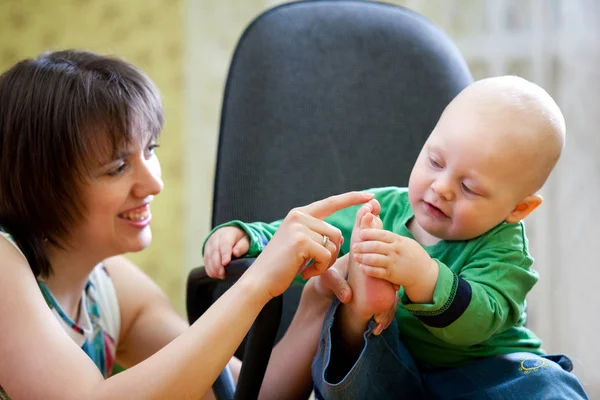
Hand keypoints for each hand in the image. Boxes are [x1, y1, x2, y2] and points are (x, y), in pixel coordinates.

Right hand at [203, 226, 249, 278]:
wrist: (230, 233)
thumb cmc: (239, 239)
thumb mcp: (245, 241)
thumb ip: (241, 247)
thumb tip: (235, 253)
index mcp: (227, 234)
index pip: (224, 243)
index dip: (225, 254)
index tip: (226, 263)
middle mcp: (215, 238)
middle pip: (214, 251)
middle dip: (217, 264)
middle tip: (223, 274)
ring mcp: (209, 244)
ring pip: (208, 257)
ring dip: (213, 268)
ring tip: (220, 276)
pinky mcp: (206, 251)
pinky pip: (205, 261)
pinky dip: (209, 269)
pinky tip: (215, 275)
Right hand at [248, 191, 373, 298]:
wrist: (259, 281)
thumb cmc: (281, 267)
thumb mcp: (299, 245)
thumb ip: (316, 235)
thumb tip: (340, 236)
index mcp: (299, 214)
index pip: (331, 202)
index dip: (352, 198)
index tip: (371, 195)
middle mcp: (299, 216)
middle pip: (336, 233)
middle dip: (332, 253)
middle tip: (314, 265)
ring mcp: (300, 227)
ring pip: (333, 245)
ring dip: (326, 262)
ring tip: (307, 268)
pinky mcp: (302, 241)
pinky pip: (327, 256)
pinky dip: (320, 268)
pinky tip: (304, 272)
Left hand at [351, 230, 437, 293]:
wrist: (424, 272)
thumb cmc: (411, 254)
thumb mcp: (404, 242)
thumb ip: (390, 237)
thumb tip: (373, 228)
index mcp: (398, 241)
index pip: (382, 234)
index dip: (370, 233)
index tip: (360, 233)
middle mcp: (395, 251)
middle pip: (376, 246)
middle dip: (362, 246)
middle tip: (353, 246)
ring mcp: (393, 263)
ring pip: (374, 259)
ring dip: (362, 257)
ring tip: (355, 256)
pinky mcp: (392, 275)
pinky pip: (377, 272)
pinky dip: (368, 269)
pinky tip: (361, 267)